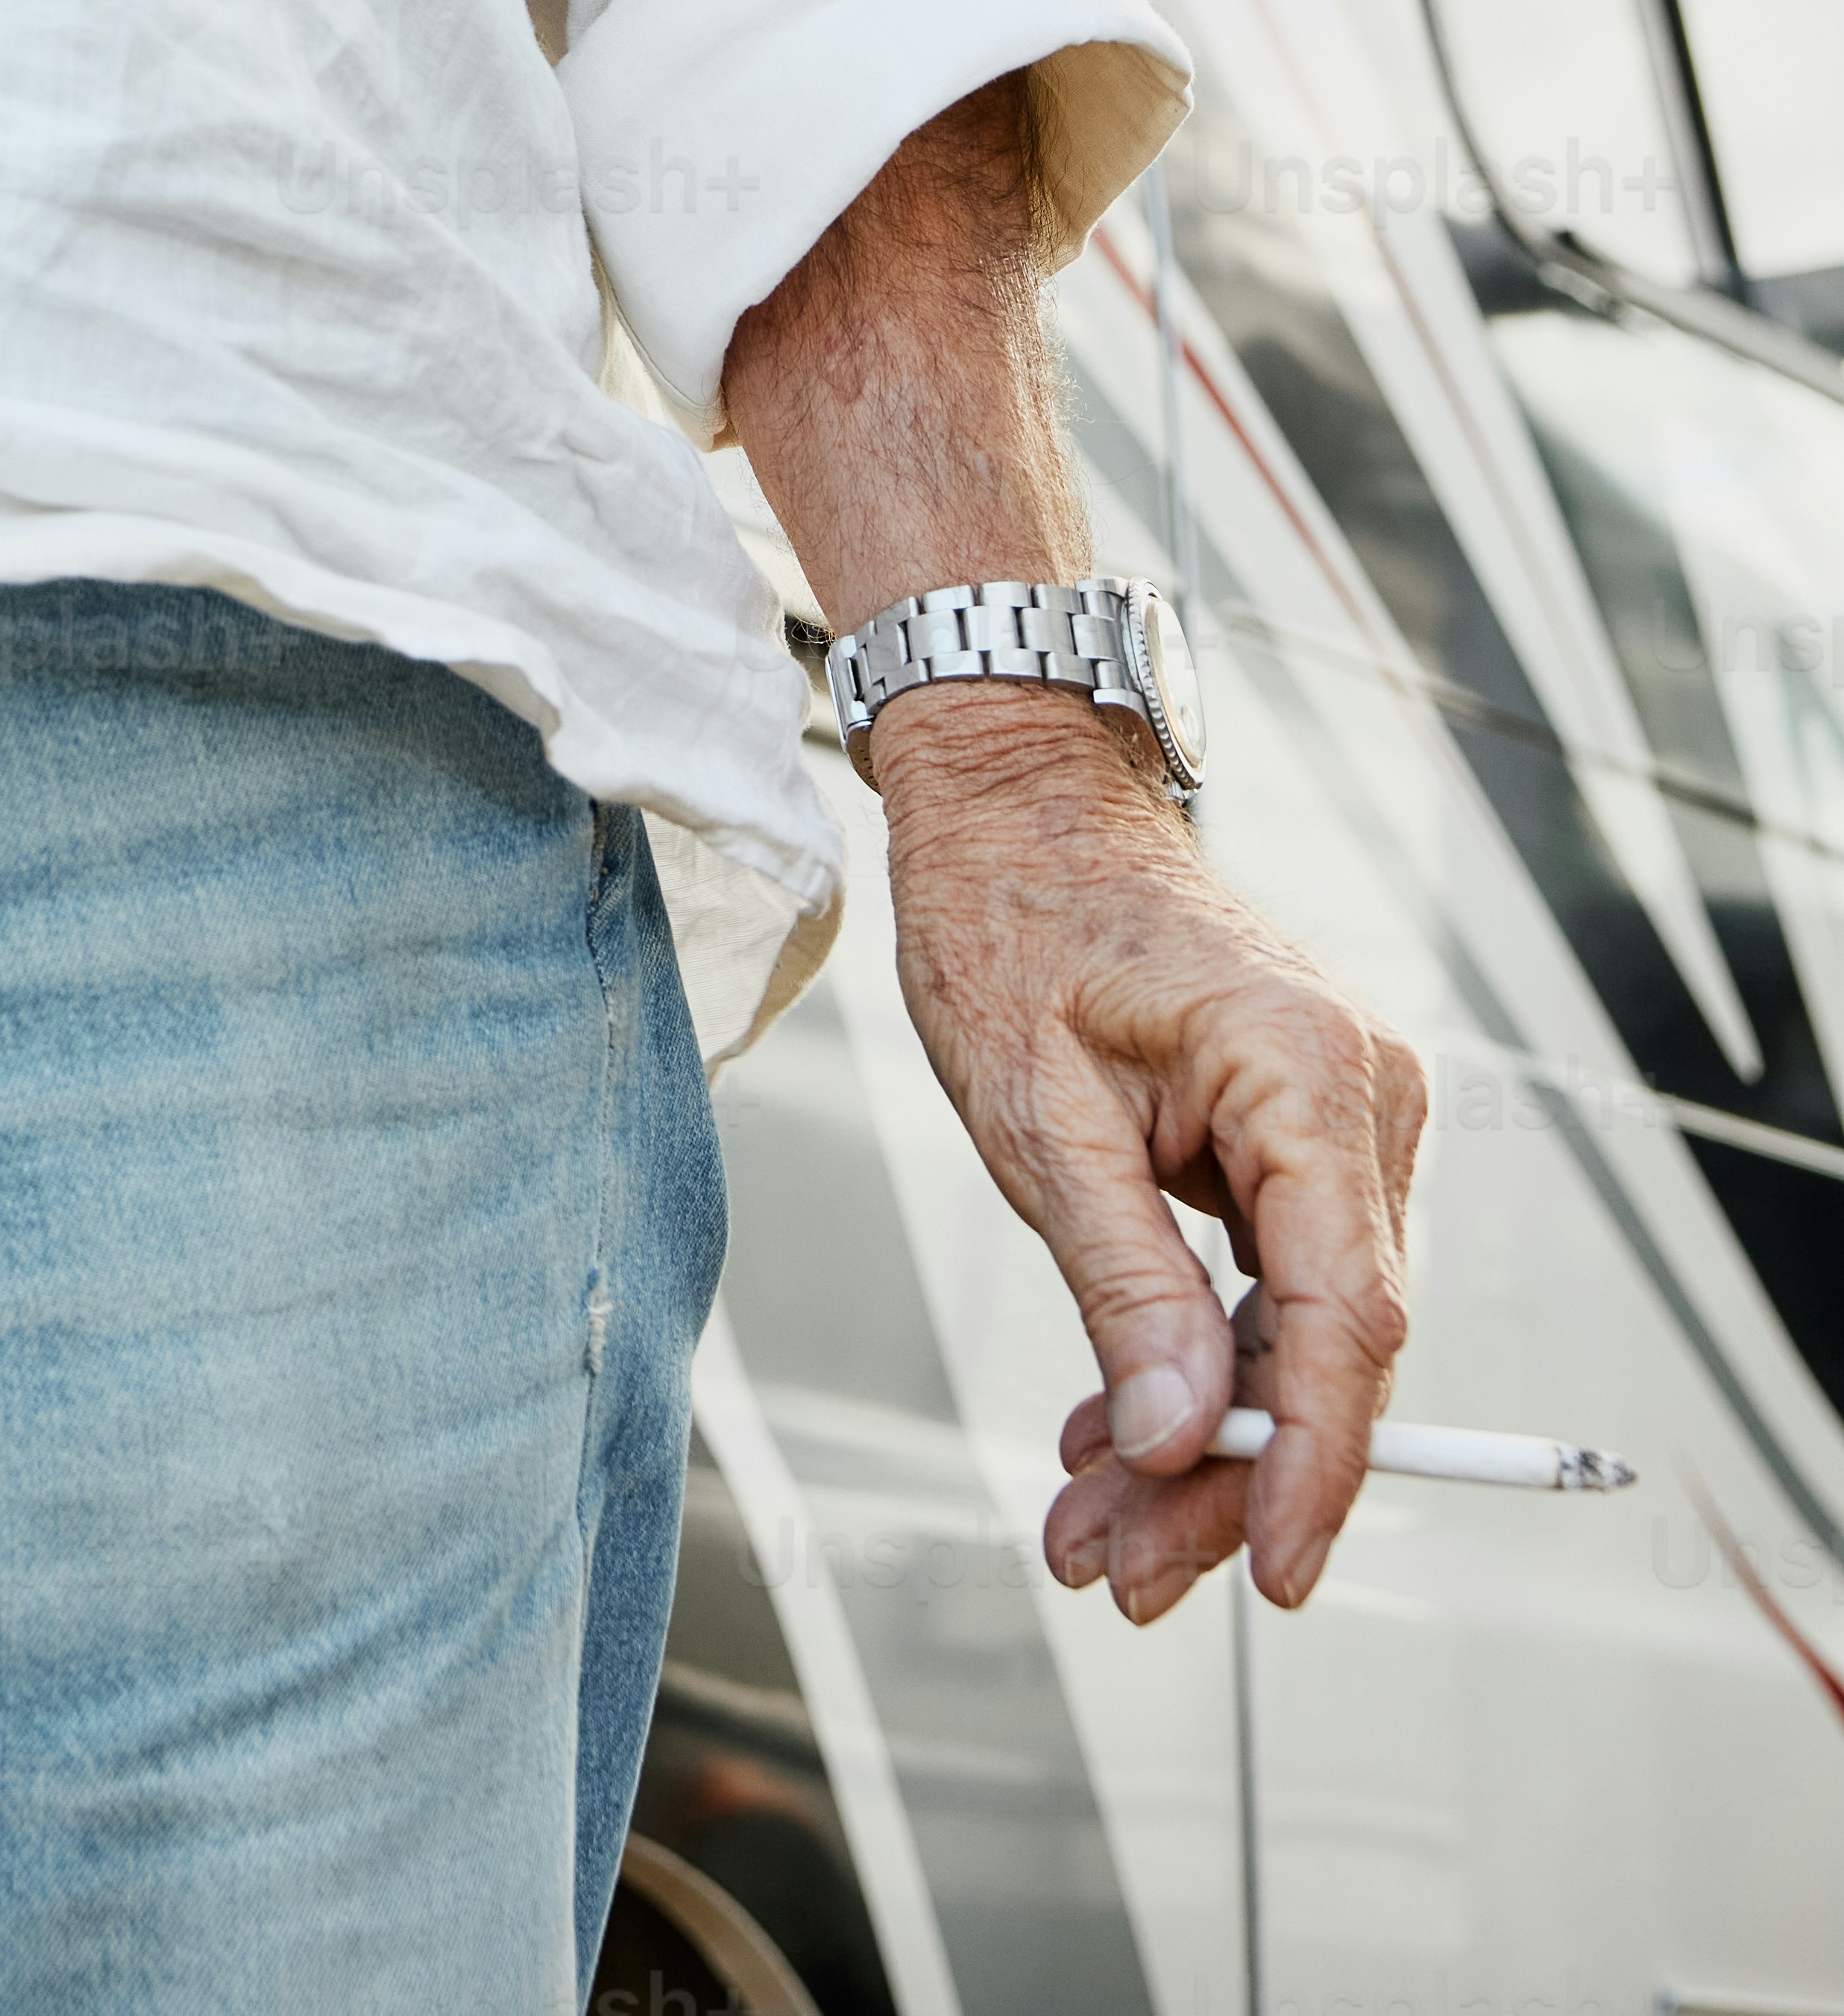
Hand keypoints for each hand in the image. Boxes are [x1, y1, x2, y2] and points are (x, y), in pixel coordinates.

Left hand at [874, 691, 1424, 1616]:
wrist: (1016, 798)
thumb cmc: (1012, 918)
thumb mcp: (1039, 1114)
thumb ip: (1123, 1282)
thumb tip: (1180, 1444)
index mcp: (1310, 1073)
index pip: (1349, 1319)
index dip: (1314, 1465)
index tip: (1271, 1577)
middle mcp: (1362, 1095)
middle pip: (1324, 1346)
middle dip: (1222, 1478)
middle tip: (1111, 1573)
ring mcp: (1342, 1117)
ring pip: (1294, 1330)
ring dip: (1197, 1438)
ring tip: (1089, 1533)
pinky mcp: (1301, 1135)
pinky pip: (1271, 1280)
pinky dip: (1194, 1361)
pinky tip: (1113, 1435)